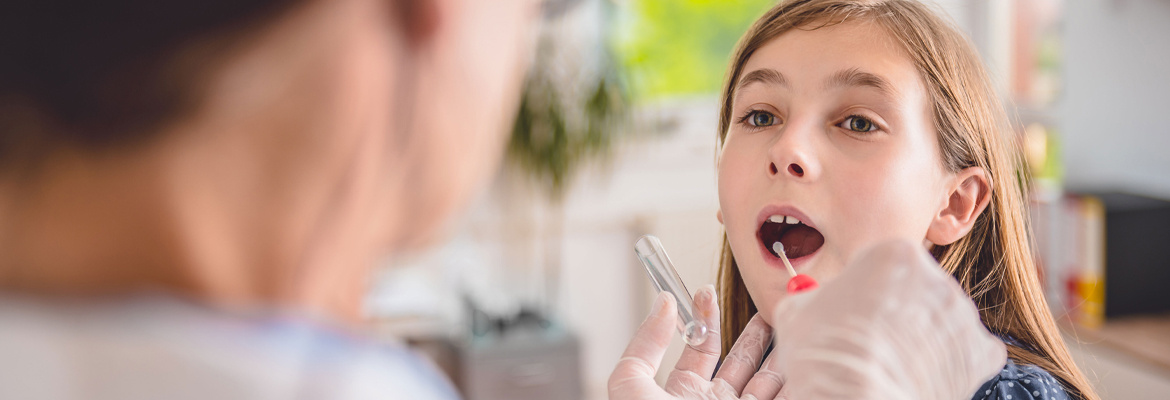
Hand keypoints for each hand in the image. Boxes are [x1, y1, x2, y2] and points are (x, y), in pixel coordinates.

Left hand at [608, 285, 789, 399]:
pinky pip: (790, 395)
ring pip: (770, 380)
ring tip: (795, 322)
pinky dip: (800, 377)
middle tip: (771, 305)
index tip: (707, 290)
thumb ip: (645, 345)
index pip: (701, 348)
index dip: (706, 317)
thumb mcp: (631, 386)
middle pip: (742, 362)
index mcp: (682, 395)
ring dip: (783, 352)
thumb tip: (664, 304)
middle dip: (758, 333)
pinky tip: (808, 354)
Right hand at [768, 240, 1006, 399]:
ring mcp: (963, 315)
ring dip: (922, 337)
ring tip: (892, 362)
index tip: (857, 309)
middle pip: (917, 289)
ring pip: (941, 321)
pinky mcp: (982, 353)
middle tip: (874, 339)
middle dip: (899, 311)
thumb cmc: (825, 353)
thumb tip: (817, 302)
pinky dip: (948, 364)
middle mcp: (938, 277)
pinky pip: (966, 353)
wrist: (857, 398)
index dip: (866, 288)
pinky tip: (918, 374)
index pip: (884, 262)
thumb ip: (816, 297)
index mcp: (895, 253)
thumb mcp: (799, 310)